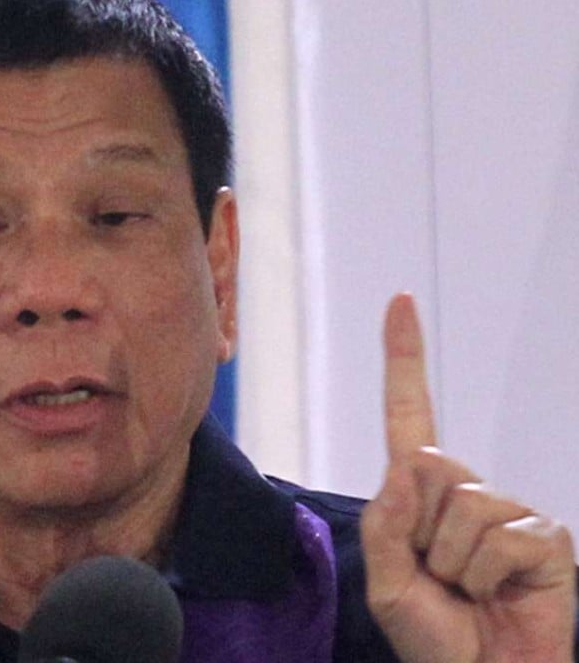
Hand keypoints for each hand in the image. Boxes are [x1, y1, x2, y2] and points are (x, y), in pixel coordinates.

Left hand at [361, 294, 576, 661]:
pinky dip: (483, 577)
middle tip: (437, 575)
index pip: (410, 414)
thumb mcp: (386, 582)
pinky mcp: (545, 534)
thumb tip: (409, 464)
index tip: (399, 300)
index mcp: (423, 493)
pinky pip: (495, 537)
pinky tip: (500, 593)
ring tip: (466, 590)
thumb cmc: (435, 637)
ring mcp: (511, 509)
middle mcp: (468, 490)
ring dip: (450, 562)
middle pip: (426, 464)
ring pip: (459, 505)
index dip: (403, 358)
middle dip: (417, 530)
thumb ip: (385, 522)